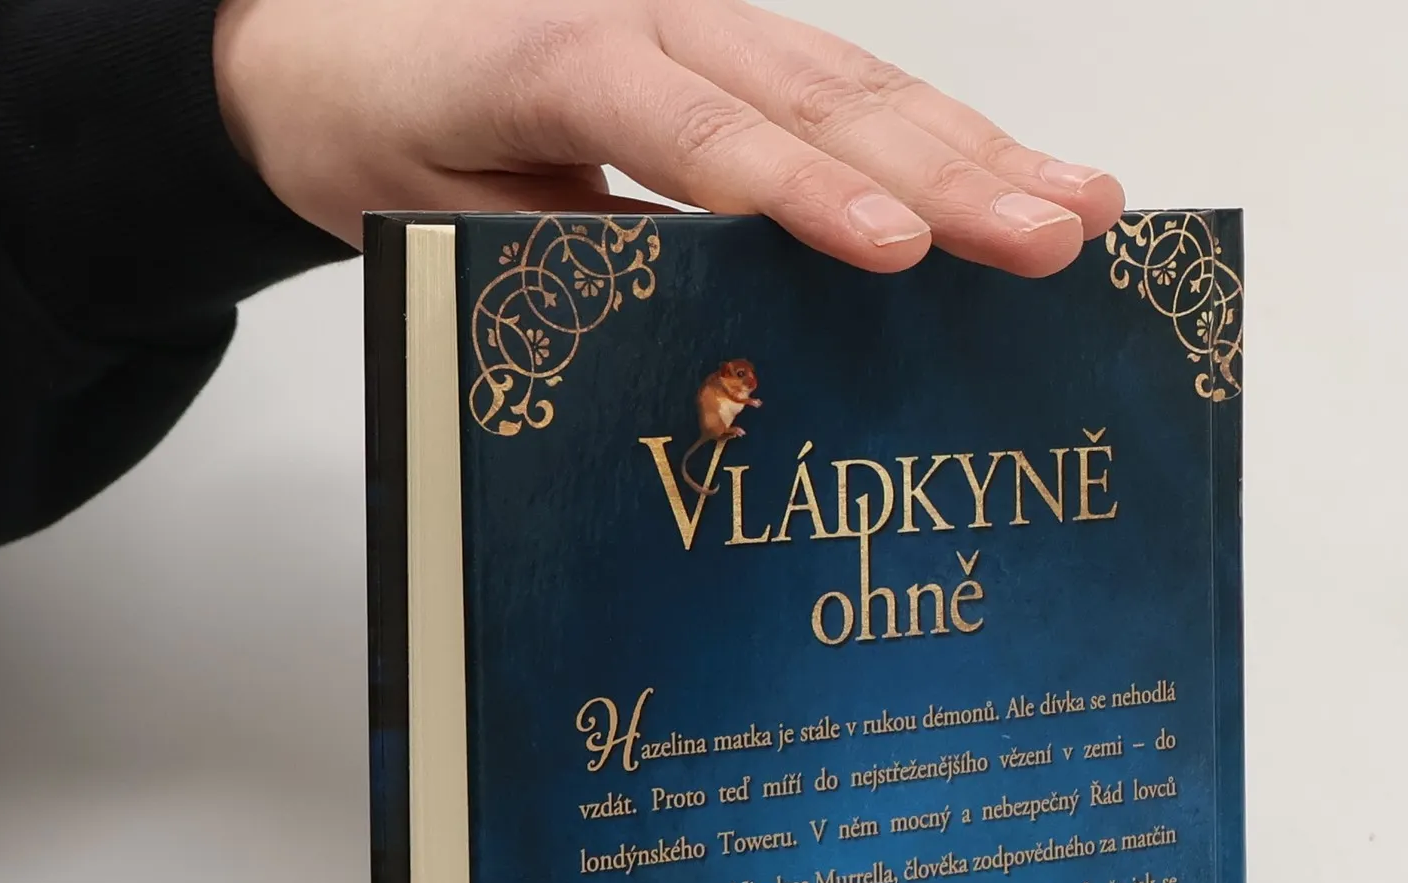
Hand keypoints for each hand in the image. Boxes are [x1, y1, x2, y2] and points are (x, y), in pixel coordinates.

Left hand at [212, 0, 1123, 274]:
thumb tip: (706, 327)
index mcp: (553, 52)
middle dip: (948, 175)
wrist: (326, 36)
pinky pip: (844, 79)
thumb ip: (571, 258)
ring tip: (1081, 210)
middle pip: (816, 93)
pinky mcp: (728, 38)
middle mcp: (647, 10)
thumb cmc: (383, 132)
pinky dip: (939, 129)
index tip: (899, 254)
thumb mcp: (443, 222)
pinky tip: (1020, 169)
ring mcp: (698, 14)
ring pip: (855, 78)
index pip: (697, 126)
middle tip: (1050, 241)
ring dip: (978, 149)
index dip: (804, 192)